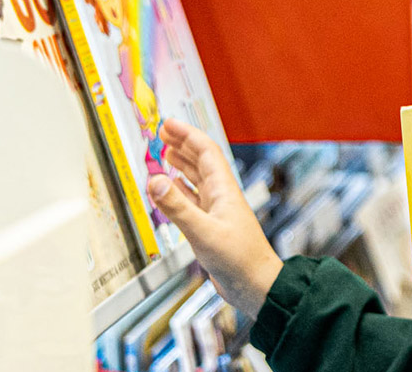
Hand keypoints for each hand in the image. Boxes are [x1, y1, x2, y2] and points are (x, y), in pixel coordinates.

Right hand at [148, 119, 282, 317]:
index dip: (186, 134)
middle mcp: (220, 197)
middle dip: (182, 144)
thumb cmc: (240, 260)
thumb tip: (155, 181)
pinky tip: (171, 189)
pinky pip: (193, 201)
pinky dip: (180, 191)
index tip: (168, 124)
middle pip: (199, 161)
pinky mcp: (211, 227)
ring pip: (196, 180)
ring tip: (165, 152)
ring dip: (181, 165)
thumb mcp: (203, 232)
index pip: (204, 152)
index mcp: (223, 190)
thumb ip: (177, 207)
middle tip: (163, 133)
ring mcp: (216, 212)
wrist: (256, 286)